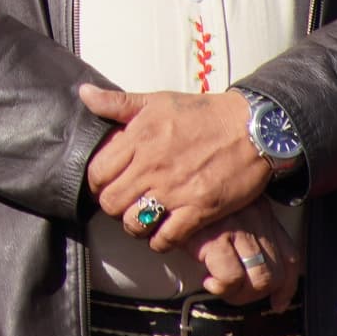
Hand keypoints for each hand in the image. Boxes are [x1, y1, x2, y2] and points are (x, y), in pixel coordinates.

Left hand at [81, 85, 275, 252]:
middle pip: (111, 202)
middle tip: (122, 204)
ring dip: (133, 227)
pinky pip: (167, 237)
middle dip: (111, 207)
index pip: (97, 172)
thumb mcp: (157, 100)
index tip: (104, 185)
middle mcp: (152, 166)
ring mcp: (175, 190)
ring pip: (134, 223)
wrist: (252, 128)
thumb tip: (84, 94)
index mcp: (138, 139)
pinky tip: (163, 233)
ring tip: (141, 220)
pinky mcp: (199, 209)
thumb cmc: (204, 113)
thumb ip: (118, 102)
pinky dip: (160, 241)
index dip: (95, 183)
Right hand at [180, 205, 299, 309]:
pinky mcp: (215, 239)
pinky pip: (231, 278)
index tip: (277, 302)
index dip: (286, 287)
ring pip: (260, 280)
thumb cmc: (191, 200)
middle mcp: (256, 219)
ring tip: (220, 288)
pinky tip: (207, 281)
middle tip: (233, 292)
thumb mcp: (227, 208)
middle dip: (256, 294)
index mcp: (262, 211)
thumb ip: (244, 230)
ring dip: (240, 295)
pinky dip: (221, 288)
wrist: (160, 186)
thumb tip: (255, 271)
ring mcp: (238, 229)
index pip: (290, 257)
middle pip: (276, 273)